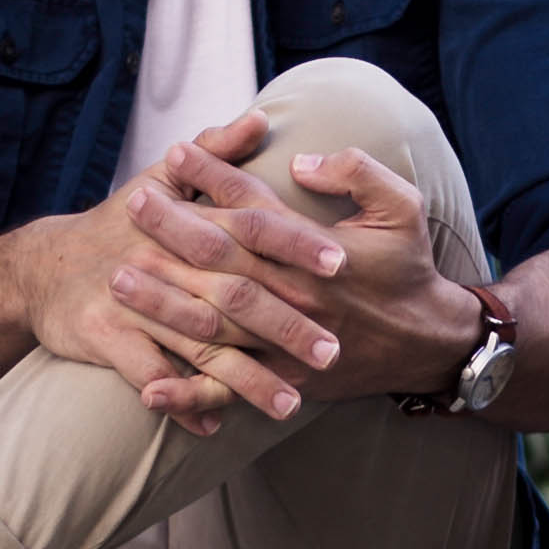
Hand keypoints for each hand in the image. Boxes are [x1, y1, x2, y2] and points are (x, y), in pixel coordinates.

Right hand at [10, 180, 323, 440]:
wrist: (42, 268)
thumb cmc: (119, 226)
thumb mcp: (161, 179)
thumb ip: (215, 152)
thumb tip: (260, 120)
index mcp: (185, 221)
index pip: (250, 226)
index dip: (295, 244)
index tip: (342, 266)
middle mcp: (162, 258)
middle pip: (235, 293)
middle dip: (286, 325)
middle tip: (334, 352)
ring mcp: (132, 300)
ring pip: (198, 343)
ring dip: (245, 378)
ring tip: (290, 404)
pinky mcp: (104, 336)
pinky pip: (147, 374)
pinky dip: (180, 401)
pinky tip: (214, 427)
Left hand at [117, 109, 484, 408]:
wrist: (429, 345)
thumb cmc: (411, 270)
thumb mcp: (402, 207)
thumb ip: (356, 172)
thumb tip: (300, 161)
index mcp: (316, 250)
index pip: (253, 207)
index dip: (211, 178)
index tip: (174, 155)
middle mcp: (295, 294)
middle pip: (222, 259)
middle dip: (172, 230)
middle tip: (131, 203)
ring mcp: (285, 342)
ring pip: (214, 321)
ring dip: (164, 301)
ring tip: (119, 277)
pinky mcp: (283, 379)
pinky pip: (229, 390)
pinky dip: (189, 394)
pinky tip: (149, 389)